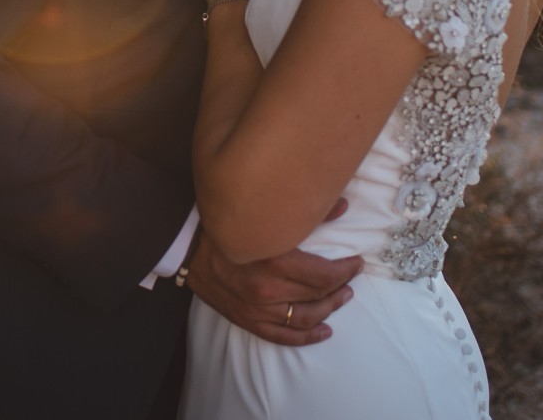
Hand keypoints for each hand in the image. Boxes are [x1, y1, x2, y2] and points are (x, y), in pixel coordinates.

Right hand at [184, 214, 361, 346]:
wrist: (186, 248)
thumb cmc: (226, 226)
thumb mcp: (264, 216)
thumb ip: (305, 214)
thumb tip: (342, 206)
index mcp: (274, 261)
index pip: (324, 275)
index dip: (346, 270)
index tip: (356, 262)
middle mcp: (268, 290)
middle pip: (318, 296)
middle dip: (340, 287)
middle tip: (350, 279)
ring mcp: (257, 309)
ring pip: (305, 318)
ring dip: (328, 310)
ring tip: (341, 299)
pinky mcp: (248, 320)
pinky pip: (283, 336)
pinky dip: (307, 337)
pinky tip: (324, 331)